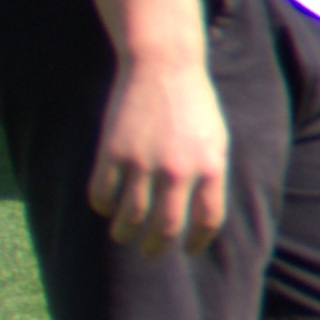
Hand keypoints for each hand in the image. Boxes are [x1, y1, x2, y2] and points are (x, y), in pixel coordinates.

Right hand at [90, 43, 233, 256]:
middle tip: (150, 253)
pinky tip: (106, 208)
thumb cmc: (194, 105)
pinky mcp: (112, 152)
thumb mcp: (216, 140)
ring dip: (124, 233)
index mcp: (211, 167)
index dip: (197, 241)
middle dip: (156, 247)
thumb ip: (210, 177)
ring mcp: (143, 162)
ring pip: (129, 217)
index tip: (187, 249)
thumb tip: (199, 216)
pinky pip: (102, 194)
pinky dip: (103, 207)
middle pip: (165, 227)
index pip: (208, 220)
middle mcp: (179, 170)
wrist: (164, 66)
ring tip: (123, 236)